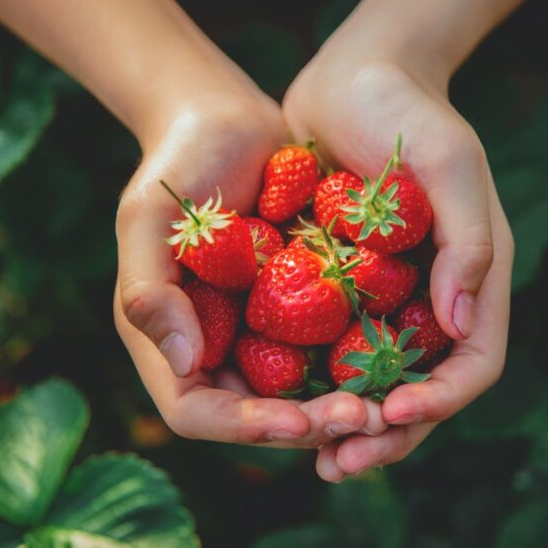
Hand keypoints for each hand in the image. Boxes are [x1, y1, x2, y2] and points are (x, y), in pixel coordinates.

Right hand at [114, 92, 378, 446]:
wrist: (227, 120)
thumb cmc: (177, 163)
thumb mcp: (149, 219)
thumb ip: (149, 290)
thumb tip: (182, 364)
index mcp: (167, 340)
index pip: (197, 411)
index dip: (245, 426)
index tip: (299, 421)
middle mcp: (214, 348)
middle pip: (257, 415)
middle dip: (309, 424)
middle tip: (365, 416)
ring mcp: (257, 332)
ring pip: (299, 393)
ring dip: (340, 404)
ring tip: (387, 401)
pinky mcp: (298, 309)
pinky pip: (327, 350)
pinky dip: (357, 363)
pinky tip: (398, 360)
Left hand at [284, 49, 514, 480]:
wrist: (350, 77)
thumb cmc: (407, 112)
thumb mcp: (449, 164)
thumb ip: (468, 242)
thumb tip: (461, 326)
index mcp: (473, 278)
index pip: (473, 364)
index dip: (439, 400)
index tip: (391, 412)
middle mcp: (434, 300)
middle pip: (423, 390)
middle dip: (388, 433)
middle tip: (340, 463)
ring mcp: (388, 299)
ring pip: (376, 382)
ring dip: (349, 425)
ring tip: (314, 458)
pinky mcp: (342, 290)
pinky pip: (331, 351)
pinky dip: (314, 384)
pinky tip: (279, 406)